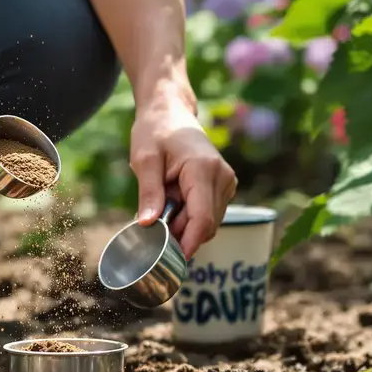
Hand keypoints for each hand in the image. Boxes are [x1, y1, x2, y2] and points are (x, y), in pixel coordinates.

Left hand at [129, 96, 237, 258]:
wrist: (170, 111)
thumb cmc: (155, 131)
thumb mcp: (145, 160)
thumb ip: (149, 192)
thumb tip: (148, 225)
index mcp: (204, 169)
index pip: (202, 219)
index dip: (187, 244)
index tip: (169, 260)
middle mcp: (223, 177)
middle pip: (206, 225)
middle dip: (180, 234)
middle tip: (152, 225)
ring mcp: (227, 182)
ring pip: (208, 223)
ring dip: (183, 225)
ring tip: (162, 205)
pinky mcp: (224, 187)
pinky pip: (208, 214)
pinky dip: (189, 218)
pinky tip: (172, 203)